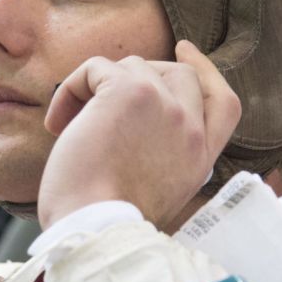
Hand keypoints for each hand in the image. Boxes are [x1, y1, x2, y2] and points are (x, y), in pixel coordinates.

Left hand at [39, 40, 240, 229]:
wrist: (94, 229)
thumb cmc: (107, 222)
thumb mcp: (156, 192)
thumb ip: (162, 155)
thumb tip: (132, 125)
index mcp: (200, 156)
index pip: (223, 102)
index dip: (206, 70)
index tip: (186, 52)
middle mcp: (190, 129)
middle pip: (180, 73)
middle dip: (143, 73)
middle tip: (104, 84)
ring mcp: (165, 107)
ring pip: (135, 66)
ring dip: (98, 88)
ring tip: (71, 124)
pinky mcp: (130, 93)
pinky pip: (97, 67)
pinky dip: (72, 88)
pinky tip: (58, 122)